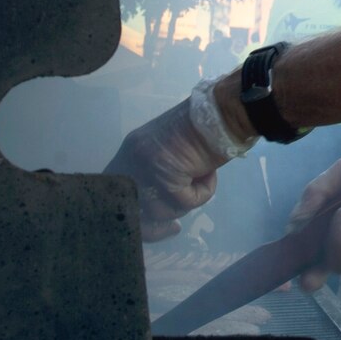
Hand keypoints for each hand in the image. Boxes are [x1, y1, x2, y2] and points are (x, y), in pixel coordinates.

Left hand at [117, 98, 232, 240]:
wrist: (221, 110)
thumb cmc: (202, 127)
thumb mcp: (170, 151)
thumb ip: (159, 172)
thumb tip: (163, 200)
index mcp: (131, 151)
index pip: (120, 192)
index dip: (137, 212)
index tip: (157, 221)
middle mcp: (132, 159)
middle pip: (131, 209)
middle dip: (152, 227)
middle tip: (172, 228)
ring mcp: (147, 167)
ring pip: (162, 210)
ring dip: (186, 201)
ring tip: (201, 177)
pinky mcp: (168, 176)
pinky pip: (186, 202)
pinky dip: (203, 193)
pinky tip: (209, 172)